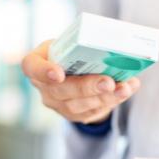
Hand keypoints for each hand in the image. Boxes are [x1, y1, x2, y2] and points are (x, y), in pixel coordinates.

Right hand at [21, 40, 140, 123]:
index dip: (43, 71)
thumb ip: (83, 44)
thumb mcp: (70, 43)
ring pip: (80, 105)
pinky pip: (93, 112)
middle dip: (87, 87)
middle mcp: (44, 87)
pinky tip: (126, 91)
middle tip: (108, 82)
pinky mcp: (75, 115)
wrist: (74, 73)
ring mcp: (58, 104)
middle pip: (61, 90)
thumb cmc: (71, 52)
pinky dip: (113, 100)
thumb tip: (115, 47)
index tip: (58, 74)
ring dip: (105, 97)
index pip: (31, 67)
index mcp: (37, 62)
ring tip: (124, 88)